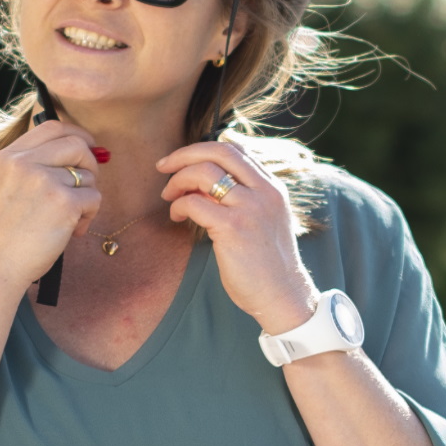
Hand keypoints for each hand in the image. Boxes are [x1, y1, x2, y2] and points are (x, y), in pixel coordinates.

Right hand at [0, 119, 101, 294]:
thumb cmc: (3, 234)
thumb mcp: (3, 187)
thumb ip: (32, 165)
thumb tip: (83, 148)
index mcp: (8, 157)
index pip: (51, 127)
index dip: (76, 133)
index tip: (88, 146)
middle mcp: (24, 163)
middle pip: (76, 144)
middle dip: (90, 164)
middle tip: (87, 186)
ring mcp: (44, 181)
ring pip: (88, 176)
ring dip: (86, 198)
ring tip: (69, 221)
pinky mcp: (64, 203)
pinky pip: (94, 198)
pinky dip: (89, 216)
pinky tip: (72, 231)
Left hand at [159, 140, 317, 332]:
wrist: (283, 296)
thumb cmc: (267, 265)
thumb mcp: (263, 221)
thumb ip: (243, 199)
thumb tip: (202, 184)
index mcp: (273, 187)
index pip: (235, 149)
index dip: (203, 150)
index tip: (183, 161)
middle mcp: (265, 191)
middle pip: (218, 151)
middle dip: (184, 154)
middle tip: (163, 167)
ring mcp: (251, 208)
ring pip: (204, 172)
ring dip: (178, 180)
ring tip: (169, 197)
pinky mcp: (234, 227)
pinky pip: (195, 202)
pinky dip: (179, 206)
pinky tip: (177, 217)